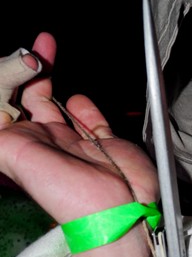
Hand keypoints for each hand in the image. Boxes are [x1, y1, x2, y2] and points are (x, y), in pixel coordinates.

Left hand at [0, 33, 159, 256]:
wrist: (115, 210)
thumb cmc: (66, 194)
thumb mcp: (14, 156)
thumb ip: (1, 131)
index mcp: (21, 144)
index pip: (5, 102)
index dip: (9, 76)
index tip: (22, 59)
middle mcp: (45, 142)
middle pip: (28, 97)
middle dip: (29, 68)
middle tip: (37, 46)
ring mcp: (74, 141)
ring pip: (57, 102)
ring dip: (51, 77)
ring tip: (47, 52)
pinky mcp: (103, 142)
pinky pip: (89, 118)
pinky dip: (84, 106)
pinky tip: (77, 99)